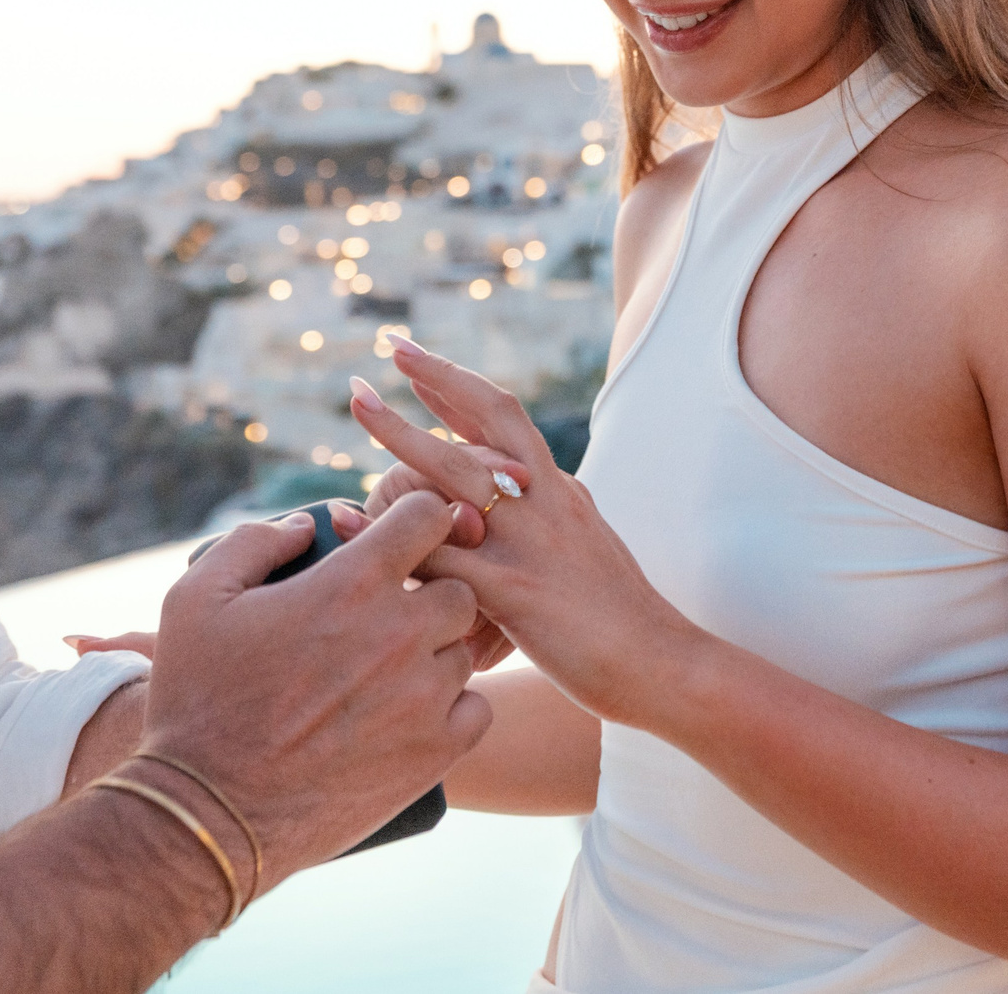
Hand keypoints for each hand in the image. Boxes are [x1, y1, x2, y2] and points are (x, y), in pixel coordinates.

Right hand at [133, 495, 490, 882]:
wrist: (209, 813)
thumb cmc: (197, 701)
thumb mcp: (196, 598)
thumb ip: (255, 542)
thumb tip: (309, 526)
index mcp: (351, 584)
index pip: (429, 516)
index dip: (416, 521)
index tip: (399, 542)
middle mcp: (400, 632)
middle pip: (458, 587)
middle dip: (427, 596)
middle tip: (384, 621)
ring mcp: (424, 695)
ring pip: (464, 650)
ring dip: (434, 655)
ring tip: (385, 678)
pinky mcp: (435, 753)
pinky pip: (476, 708)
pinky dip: (451, 709)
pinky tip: (409, 715)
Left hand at [350, 335, 701, 726]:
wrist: (662, 664)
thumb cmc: (621, 616)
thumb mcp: (585, 543)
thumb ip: (552, 512)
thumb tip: (530, 486)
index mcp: (559, 489)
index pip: (504, 417)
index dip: (456, 381)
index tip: (413, 358)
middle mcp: (546, 501)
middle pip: (482, 420)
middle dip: (432, 376)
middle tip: (387, 344)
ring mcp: (528, 543)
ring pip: (454, 474)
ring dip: (400, 434)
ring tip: (358, 403)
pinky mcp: (512, 593)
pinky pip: (436, 554)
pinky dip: (386, 533)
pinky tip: (345, 518)